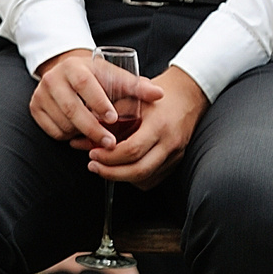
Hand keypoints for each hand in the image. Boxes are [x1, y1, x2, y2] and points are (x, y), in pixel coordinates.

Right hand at [29, 49, 163, 151]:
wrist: (67, 74)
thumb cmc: (96, 78)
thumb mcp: (114, 77)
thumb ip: (136, 86)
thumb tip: (159, 95)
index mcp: (73, 66)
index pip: (85, 83)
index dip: (98, 102)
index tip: (113, 119)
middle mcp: (53, 78)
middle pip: (72, 108)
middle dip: (93, 128)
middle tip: (110, 143)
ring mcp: (41, 93)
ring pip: (63, 122)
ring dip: (81, 134)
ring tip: (97, 136)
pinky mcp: (34, 108)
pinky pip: (52, 130)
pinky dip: (67, 136)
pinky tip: (79, 132)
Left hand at [86, 66, 206, 188]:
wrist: (187, 95)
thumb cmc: (156, 94)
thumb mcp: (132, 97)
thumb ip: (110, 115)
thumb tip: (84, 133)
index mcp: (158, 124)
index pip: (132, 149)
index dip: (109, 156)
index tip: (92, 154)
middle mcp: (170, 142)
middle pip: (140, 170)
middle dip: (112, 173)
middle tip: (93, 167)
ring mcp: (176, 154)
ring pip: (147, 178)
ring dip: (123, 177)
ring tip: (104, 168)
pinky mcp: (177, 161)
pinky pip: (154, 178)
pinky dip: (136, 178)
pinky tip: (123, 169)